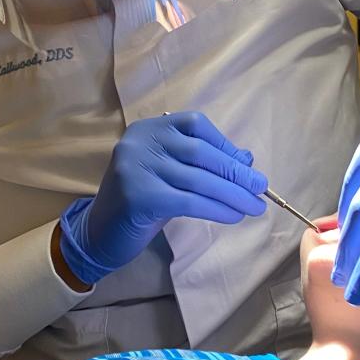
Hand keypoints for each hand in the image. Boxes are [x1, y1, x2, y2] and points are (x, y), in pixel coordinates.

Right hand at [58, 112, 267, 285]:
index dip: (224, 145)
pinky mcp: (139, 196)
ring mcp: (136, 167)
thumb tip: (246, 159)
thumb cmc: (141, 202)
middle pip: (200, 152)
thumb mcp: (172, 176)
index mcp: (148, 128)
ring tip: (254, 207)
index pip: (195, 125)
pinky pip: (189, 201)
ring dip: (233, 194)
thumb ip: (203, 163)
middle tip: (261, 188)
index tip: (246, 167)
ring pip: (199, 179)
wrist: (98, 234)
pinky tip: (233, 216)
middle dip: (235, 172)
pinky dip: (217, 209)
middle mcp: (140, 142)